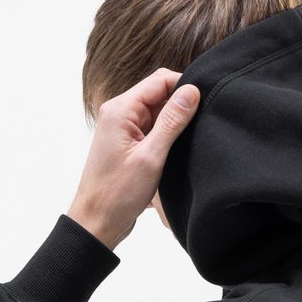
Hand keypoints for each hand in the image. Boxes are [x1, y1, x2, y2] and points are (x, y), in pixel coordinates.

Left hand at [67, 67, 199, 249]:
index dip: (185, 86)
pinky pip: (153, 128)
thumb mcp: (151, 157)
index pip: (160, 80)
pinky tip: (176, 151)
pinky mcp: (129, 143)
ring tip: (186, 143)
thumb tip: (192, 91)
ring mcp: (123, 128)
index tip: (204, 104)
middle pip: (159, 93)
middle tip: (199, 126)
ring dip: (175, 124)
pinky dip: (167, 137)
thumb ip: (172, 122)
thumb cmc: (117, 194)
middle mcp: (119, 113)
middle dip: (181, 106)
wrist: (97, 222)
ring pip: (158, 112)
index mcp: (120, 110)